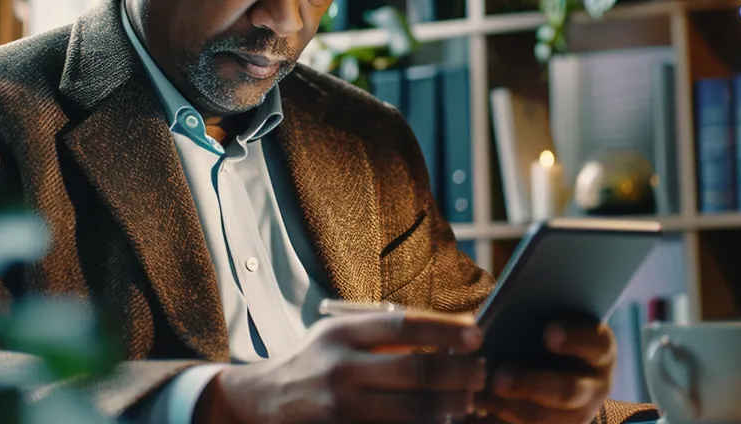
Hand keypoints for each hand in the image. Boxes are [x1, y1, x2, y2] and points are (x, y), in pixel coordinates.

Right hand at [198, 310, 488, 423]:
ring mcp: (341, 409)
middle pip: (417, 370)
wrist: (260, 402)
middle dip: (460, 373)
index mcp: (341, 333)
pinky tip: (439, 421)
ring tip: (466, 400)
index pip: (404, 325)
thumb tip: (447, 334)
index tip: (477, 336)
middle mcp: (340, 369)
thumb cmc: (312, 362)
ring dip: (450, 407)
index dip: (446, 330)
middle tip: (481, 372)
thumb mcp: (337, 333)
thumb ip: (383, 333)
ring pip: (414, 412)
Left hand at [475, 318, 614, 423]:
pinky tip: (477, 413)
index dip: (575, 338)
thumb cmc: (542, 332)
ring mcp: (579, 414)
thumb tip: (497, 319)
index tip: (548, 333)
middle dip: (532, 385)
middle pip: (568, 389)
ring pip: (547, 418)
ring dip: (512, 410)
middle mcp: (595, 385)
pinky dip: (501, 423)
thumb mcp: (545, 320)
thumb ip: (531, 316)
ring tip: (478, 399)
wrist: (549, 368)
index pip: (596, 343)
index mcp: (599, 348)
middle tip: (499, 379)